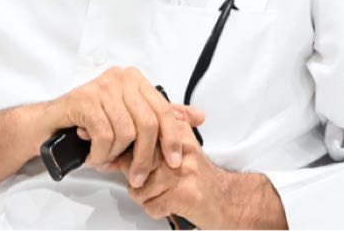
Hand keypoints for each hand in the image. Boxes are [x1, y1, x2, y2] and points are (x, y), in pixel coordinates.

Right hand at [45, 66, 204, 187]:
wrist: (51, 123)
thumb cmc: (92, 120)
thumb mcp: (130, 117)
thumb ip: (161, 116)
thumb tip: (198, 116)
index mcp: (136, 80)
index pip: (163, 110)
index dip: (171, 138)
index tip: (173, 161)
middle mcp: (121, 78)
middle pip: (147, 124)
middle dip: (144, 156)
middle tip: (136, 176)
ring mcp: (102, 86)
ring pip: (126, 132)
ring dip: (115, 155)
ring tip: (105, 159)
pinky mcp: (84, 99)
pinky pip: (104, 135)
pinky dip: (100, 153)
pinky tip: (93, 155)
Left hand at [109, 134, 287, 228]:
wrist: (228, 199)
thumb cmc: (200, 177)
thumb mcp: (179, 148)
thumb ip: (153, 141)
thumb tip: (117, 147)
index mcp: (177, 132)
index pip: (137, 135)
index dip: (123, 149)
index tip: (115, 157)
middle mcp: (179, 149)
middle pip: (134, 161)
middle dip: (134, 176)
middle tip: (142, 180)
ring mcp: (181, 172)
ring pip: (139, 187)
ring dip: (146, 197)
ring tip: (160, 194)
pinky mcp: (183, 194)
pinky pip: (150, 205)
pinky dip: (156, 210)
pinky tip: (167, 204)